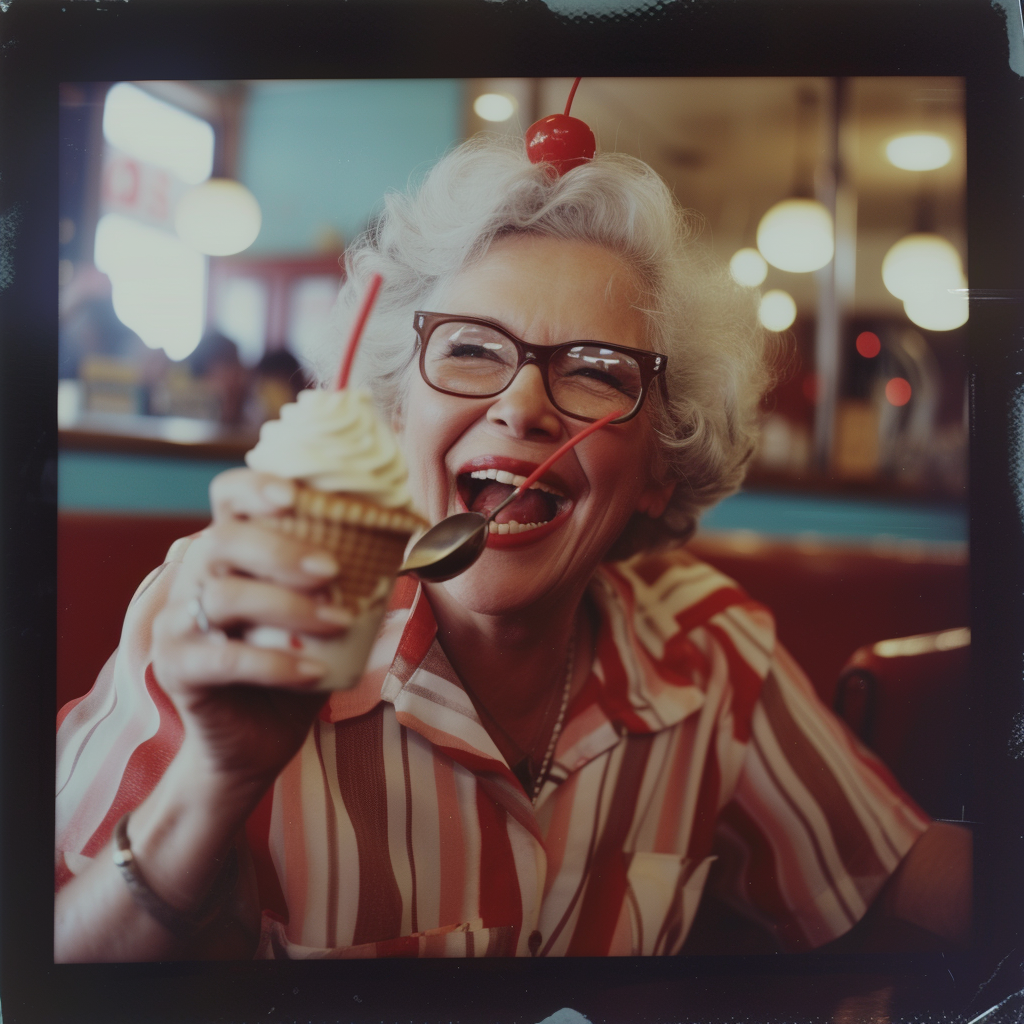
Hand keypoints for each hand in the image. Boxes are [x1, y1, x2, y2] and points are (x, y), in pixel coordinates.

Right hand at [152, 469, 348, 805]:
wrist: (258, 740)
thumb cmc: (297, 664)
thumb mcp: (327, 615)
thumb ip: (352, 577)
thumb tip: (410, 534)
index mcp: (230, 551)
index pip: (228, 497)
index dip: (257, 486)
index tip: (296, 496)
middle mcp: (195, 577)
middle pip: (224, 541)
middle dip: (283, 551)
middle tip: (333, 571)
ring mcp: (178, 622)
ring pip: (224, 597)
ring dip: (291, 608)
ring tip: (340, 624)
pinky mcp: (177, 669)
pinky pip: (224, 658)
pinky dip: (275, 662)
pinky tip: (314, 671)